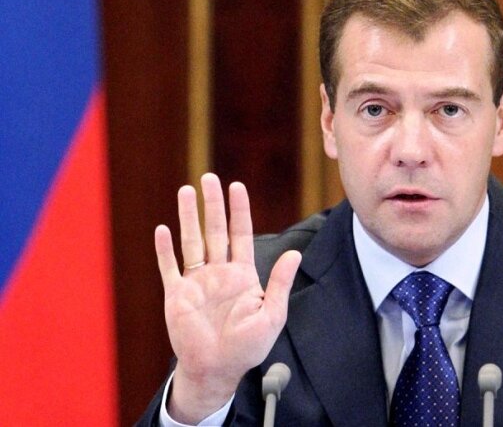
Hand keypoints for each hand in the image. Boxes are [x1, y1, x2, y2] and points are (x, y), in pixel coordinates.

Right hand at [154, 173, 300, 422]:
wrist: (217, 370)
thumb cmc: (248, 347)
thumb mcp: (271, 315)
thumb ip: (280, 284)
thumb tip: (295, 253)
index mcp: (243, 274)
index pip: (241, 234)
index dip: (239, 210)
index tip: (237, 186)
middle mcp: (219, 272)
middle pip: (215, 230)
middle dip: (212, 204)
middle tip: (208, 178)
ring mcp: (197, 282)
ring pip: (191, 241)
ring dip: (188, 217)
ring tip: (186, 191)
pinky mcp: (177, 295)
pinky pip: (169, 267)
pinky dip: (164, 249)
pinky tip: (162, 230)